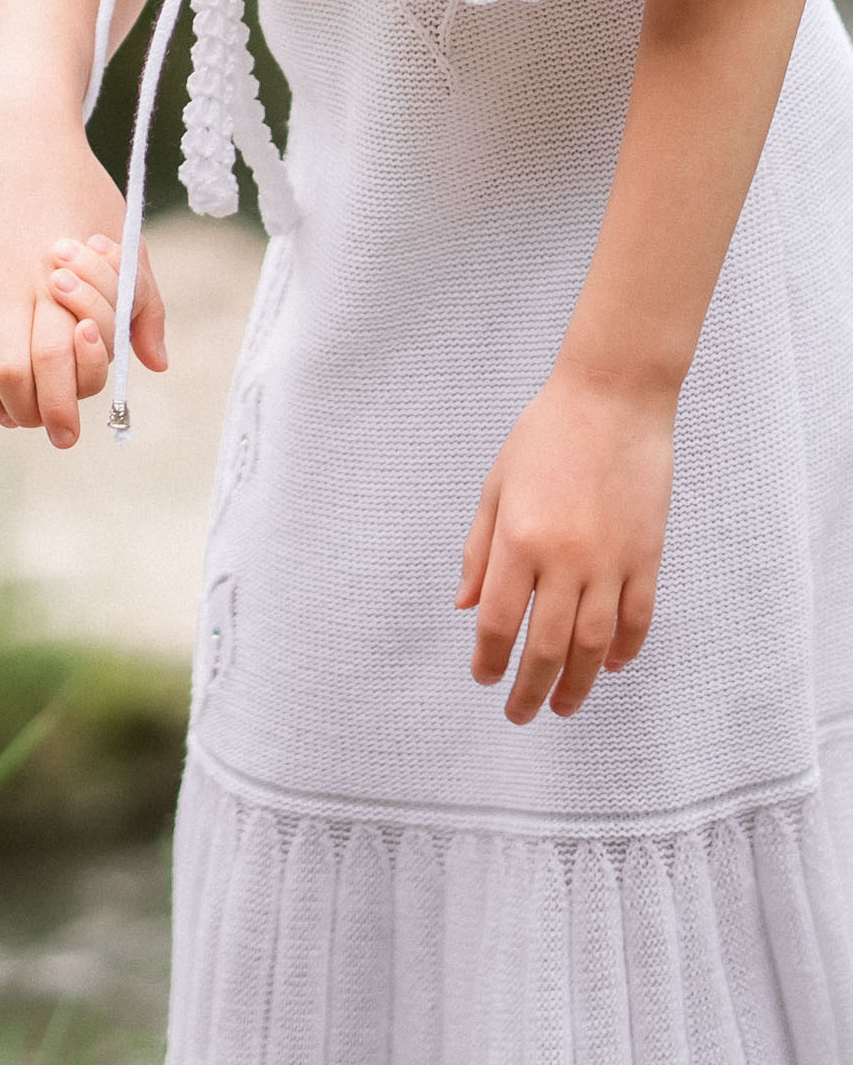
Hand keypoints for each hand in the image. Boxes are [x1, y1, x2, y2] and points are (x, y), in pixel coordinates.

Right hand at [0, 115, 166, 448]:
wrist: (21, 137)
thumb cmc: (83, 191)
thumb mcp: (129, 242)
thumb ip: (143, 305)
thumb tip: (152, 365)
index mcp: (62, 277)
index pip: (58, 360)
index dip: (62, 404)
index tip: (69, 429)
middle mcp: (13, 280)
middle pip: (9, 371)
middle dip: (26, 413)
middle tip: (40, 428)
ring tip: (2, 411)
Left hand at [456, 365, 674, 723]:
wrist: (613, 400)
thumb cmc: (545, 434)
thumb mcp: (496, 485)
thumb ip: (480, 550)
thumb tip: (466, 606)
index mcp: (520, 539)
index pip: (500, 622)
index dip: (490, 659)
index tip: (484, 678)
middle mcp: (566, 559)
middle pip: (547, 646)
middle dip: (530, 689)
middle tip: (519, 714)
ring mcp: (612, 561)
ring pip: (595, 646)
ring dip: (578, 684)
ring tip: (562, 706)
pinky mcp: (648, 557)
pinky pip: (638, 619)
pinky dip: (626, 650)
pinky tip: (612, 667)